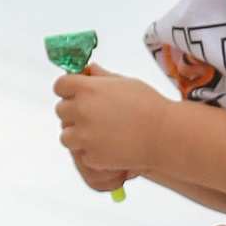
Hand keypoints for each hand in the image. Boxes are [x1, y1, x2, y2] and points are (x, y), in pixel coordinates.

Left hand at [54, 60, 183, 193]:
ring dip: (78, 134)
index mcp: (88, 88)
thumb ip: (103, 77)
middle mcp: (81, 110)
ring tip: (99, 135)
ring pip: (66, 135)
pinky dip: (92, 152)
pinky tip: (109, 147)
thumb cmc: (150, 106)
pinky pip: (82, 153)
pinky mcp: (91, 156)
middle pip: (61, 110)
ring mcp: (84, 135)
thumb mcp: (126, 83)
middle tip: (92, 116)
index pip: (60, 85)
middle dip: (73, 113)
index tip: (74, 94)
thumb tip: (90, 70)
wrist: (164, 135)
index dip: (67, 90)